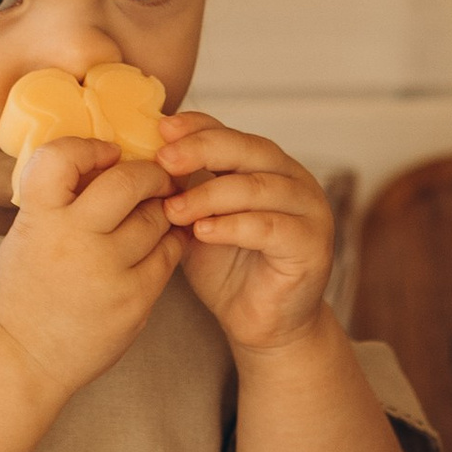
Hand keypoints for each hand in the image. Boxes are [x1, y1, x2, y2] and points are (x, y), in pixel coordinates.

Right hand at [0, 137, 180, 410]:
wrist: (26, 356)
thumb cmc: (26, 289)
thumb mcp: (27, 233)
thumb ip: (59, 200)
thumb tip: (104, 159)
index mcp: (39, 218)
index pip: (61, 158)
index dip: (88, 147)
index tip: (105, 154)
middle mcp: (73, 240)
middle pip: (128, 182)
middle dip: (148, 173)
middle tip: (153, 176)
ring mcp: (108, 271)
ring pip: (158, 216)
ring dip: (163, 206)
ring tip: (159, 207)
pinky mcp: (135, 299)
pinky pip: (169, 253)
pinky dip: (172, 239)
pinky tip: (165, 237)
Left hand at [156, 116, 332, 351]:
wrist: (262, 324)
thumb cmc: (228, 270)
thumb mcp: (197, 220)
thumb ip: (182, 190)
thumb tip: (139, 161)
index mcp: (266, 166)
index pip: (230, 132)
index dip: (196, 127)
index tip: (160, 129)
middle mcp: (293, 180)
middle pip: (248, 149)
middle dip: (202, 150)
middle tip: (164, 159)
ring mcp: (309, 210)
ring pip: (258, 187)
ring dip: (210, 195)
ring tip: (174, 209)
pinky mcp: (311, 244)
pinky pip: (270, 227)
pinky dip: (233, 226)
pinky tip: (203, 232)